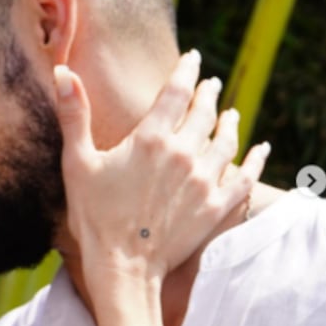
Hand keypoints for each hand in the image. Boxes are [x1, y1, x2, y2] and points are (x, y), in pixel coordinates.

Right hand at [54, 50, 269, 284]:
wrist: (123, 267)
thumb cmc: (94, 215)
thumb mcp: (77, 162)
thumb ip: (74, 115)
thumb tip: (64, 72)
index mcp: (150, 139)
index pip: (176, 92)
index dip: (186, 71)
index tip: (192, 58)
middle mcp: (183, 154)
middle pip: (204, 113)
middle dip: (208, 93)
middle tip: (211, 83)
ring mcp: (204, 180)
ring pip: (227, 140)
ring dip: (230, 121)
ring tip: (231, 112)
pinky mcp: (217, 206)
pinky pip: (246, 176)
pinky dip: (255, 159)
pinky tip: (261, 149)